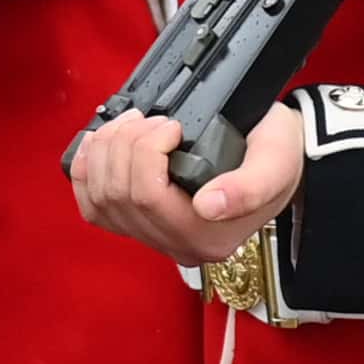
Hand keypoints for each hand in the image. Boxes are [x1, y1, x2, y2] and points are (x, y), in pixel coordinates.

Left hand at [68, 103, 302, 272]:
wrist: (275, 158)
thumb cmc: (276, 154)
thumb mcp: (276, 161)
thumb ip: (249, 186)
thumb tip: (208, 206)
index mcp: (208, 236)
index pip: (147, 197)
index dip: (146, 151)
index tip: (172, 124)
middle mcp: (178, 246)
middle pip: (119, 195)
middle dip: (124, 144)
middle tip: (151, 118)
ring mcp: (155, 238)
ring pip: (101, 200)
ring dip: (104, 152)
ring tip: (131, 125)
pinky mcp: (137, 225)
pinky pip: (94, 209)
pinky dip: (87, 174)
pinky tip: (98, 147)